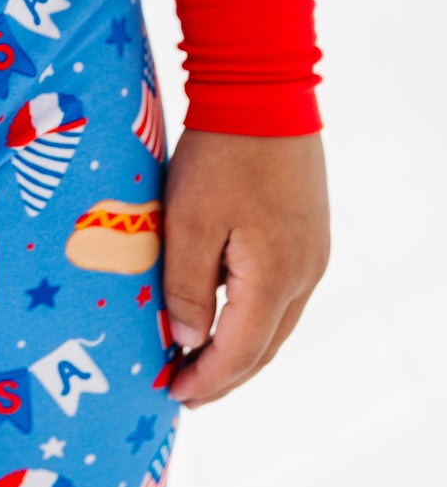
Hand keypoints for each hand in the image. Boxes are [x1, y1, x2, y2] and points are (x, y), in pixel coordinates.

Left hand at [163, 129, 328, 406]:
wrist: (262, 93)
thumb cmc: (220, 155)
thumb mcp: (189, 222)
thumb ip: (188, 288)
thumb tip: (190, 344)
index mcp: (276, 277)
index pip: (241, 352)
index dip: (207, 380)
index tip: (173, 394)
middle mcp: (305, 273)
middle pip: (265, 346)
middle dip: (225, 375)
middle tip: (185, 391)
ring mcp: (313, 253)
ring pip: (276, 322)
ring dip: (240, 348)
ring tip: (199, 362)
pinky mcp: (308, 233)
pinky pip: (280, 293)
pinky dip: (251, 315)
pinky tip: (223, 313)